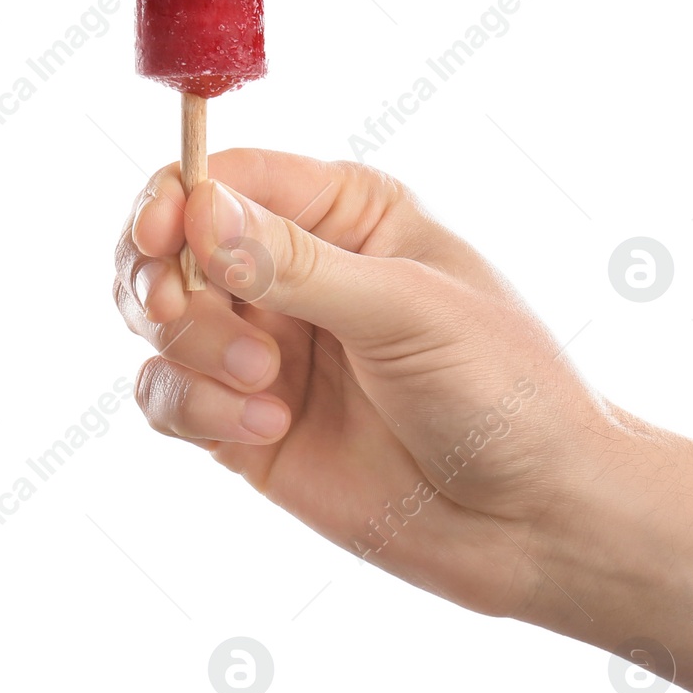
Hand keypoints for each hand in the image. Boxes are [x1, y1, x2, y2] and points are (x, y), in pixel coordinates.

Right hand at [113, 149, 605, 614]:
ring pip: (161, 320)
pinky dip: (195, 408)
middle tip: (182, 313)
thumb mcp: (406, 309)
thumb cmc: (502, 388)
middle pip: (171, 241)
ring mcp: (267, 347)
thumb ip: (297, 264)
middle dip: (163, 277)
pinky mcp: (244, 422)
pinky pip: (167, 396)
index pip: (228, 175)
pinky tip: (266, 428)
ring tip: (267, 386)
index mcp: (346, 212)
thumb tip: (198, 208)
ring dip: (192, 350)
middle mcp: (296, 269)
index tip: (163, 236)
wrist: (531, 517)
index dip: (176, 197)